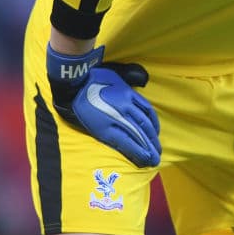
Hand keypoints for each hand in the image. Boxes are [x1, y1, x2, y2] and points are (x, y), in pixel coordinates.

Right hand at [47, 44, 161, 167]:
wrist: (75, 87)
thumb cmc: (93, 79)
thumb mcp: (117, 74)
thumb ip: (130, 78)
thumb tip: (143, 79)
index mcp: (129, 94)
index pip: (148, 112)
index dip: (154, 125)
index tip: (156, 135)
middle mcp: (127, 107)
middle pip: (146, 126)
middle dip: (153, 141)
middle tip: (158, 153)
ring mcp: (118, 119)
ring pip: (139, 136)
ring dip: (148, 149)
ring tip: (153, 160)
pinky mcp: (107, 130)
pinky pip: (126, 142)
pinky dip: (136, 151)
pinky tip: (142, 158)